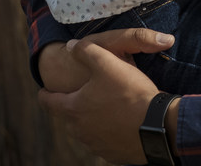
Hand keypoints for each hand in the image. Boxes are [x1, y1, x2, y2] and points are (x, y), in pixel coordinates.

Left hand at [37, 28, 174, 162]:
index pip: (48, 101)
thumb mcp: (107, 63)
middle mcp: (80, 130)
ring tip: (108, 107)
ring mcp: (96, 145)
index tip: (44, 90)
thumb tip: (71, 46)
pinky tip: (123, 122)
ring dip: (93, 119)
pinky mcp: (113, 154)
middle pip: (70, 116)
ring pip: (88, 129)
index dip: (45, 93)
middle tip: (86, 94)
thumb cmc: (130, 93)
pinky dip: (110, 131)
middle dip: (74, 105)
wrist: (157, 126)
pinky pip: (106, 141)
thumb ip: (87, 51)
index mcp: (74, 108)